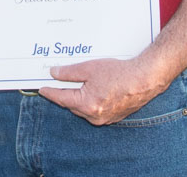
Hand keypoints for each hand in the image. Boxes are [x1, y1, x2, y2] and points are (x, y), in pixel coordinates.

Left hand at [40, 57, 164, 124]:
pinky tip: (89, 90)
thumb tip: (54, 74)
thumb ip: (69, 73)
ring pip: (83, 108)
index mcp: (87, 104)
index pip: (61, 99)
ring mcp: (105, 118)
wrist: (144, 79)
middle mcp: (95, 116)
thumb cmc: (119, 73)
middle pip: (71, 105)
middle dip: (63, 94)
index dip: (50, 92)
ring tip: (71, 85)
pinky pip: (94, 110)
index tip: (41, 89)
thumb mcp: (89, 68)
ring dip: (76, 98)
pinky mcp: (113, 116)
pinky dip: (88, 101)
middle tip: (54, 83)